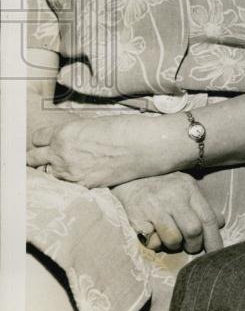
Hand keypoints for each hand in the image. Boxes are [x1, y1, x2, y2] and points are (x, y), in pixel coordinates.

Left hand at [26, 113, 187, 187]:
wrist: (146, 145)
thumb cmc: (126, 129)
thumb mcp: (93, 124)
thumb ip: (75, 133)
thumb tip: (68, 141)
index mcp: (63, 133)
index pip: (37, 138)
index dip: (43, 140)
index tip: (47, 142)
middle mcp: (61, 154)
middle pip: (32, 159)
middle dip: (38, 157)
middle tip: (45, 156)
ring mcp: (70, 173)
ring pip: (46, 174)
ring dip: (52, 170)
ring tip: (64, 167)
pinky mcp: (84, 186)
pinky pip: (65, 185)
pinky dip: (68, 181)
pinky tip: (78, 176)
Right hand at [112, 172, 224, 253]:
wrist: (127, 175)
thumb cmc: (160, 184)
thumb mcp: (184, 187)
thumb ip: (201, 205)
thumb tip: (221, 222)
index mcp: (188, 188)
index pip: (207, 218)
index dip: (214, 239)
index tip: (217, 254)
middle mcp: (173, 196)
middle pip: (193, 230)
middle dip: (194, 245)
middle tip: (190, 246)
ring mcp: (154, 207)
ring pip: (173, 239)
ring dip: (174, 246)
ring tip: (170, 239)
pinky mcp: (137, 218)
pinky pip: (152, 242)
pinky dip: (155, 244)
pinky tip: (152, 233)